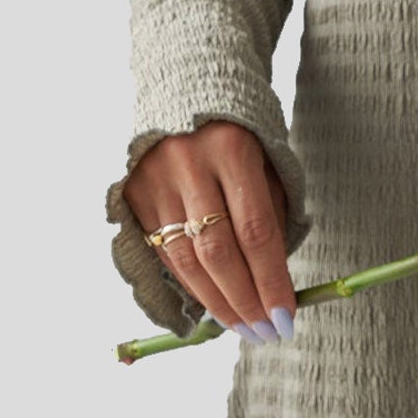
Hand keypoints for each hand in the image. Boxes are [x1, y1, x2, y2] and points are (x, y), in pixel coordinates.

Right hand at [122, 121, 296, 341]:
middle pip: (216, 252)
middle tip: (265, 334)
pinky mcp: (131, 190)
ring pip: (183, 259)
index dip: (271, 282)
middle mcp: (187, 163)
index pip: (256, 233)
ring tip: (243, 329)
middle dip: (244, 301)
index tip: (286, 319)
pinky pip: (161, 251)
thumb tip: (275, 286)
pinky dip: (187, 285)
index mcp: (233, 150)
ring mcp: (153, 177)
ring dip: (215, 303)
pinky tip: (210, 306)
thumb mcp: (270, 164)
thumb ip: (271, 219)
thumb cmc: (243, 134)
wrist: (188, 84)